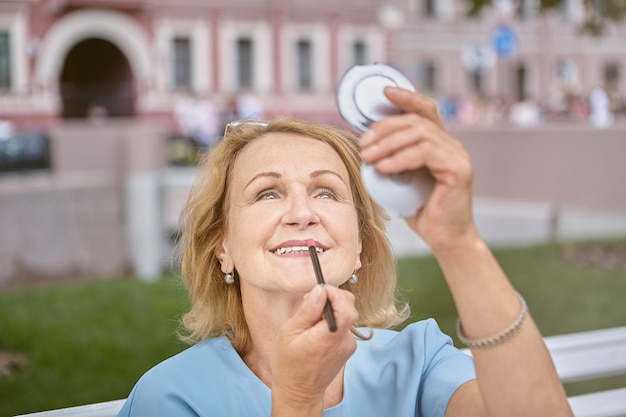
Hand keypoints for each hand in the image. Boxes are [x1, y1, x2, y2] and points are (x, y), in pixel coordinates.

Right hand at [271, 285, 357, 411]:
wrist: (299, 391)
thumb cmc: (289, 364)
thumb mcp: (289, 333)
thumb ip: (308, 311)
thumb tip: (320, 290)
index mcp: (327, 338)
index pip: (346, 308)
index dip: (336, 294)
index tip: (320, 291)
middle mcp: (343, 342)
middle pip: (350, 308)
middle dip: (333, 298)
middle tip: (313, 302)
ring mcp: (348, 345)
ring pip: (347, 315)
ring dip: (332, 310)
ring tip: (311, 319)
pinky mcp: (348, 348)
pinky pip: (344, 325)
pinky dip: (333, 321)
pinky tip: (317, 330)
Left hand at [359, 87, 478, 251]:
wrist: (446, 238)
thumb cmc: (422, 211)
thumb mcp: (402, 180)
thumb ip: (392, 161)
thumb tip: (366, 147)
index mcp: (440, 144)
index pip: (426, 110)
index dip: (407, 97)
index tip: (385, 93)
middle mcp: (452, 145)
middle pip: (417, 120)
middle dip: (385, 128)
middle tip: (364, 143)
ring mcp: (457, 155)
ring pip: (420, 134)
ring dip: (388, 143)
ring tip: (369, 157)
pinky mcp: (458, 169)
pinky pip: (425, 153)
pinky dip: (400, 158)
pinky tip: (384, 168)